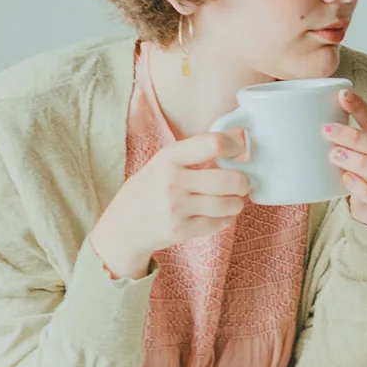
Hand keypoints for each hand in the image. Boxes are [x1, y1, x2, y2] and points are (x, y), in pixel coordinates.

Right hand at [89, 130, 251, 280]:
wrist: (122, 225)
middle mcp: (172, 182)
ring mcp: (176, 208)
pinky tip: (219, 214)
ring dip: (237, 202)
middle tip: (242, 183)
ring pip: (229, 204)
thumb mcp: (167, 160)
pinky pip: (219, 223)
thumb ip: (200, 149)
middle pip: (230, 179)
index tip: (238, 151)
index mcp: (170, 157)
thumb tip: (241, 134)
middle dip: (243, 182)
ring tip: (232, 200)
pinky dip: (226, 218)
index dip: (235, 146)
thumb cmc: (152, 186)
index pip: (214, 144)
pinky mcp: (180, 231)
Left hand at [324, 89, 366, 229]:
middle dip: (355, 137)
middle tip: (328, 131)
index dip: (361, 108)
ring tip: (334, 155)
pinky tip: (346, 180)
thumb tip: (323, 108)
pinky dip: (363, 188)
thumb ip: (352, 133)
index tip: (342, 96)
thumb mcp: (364, 152)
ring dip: (359, 161)